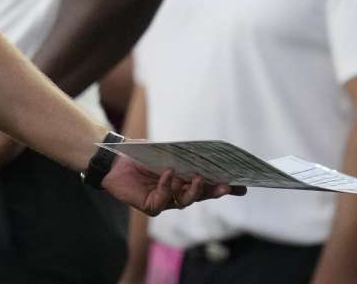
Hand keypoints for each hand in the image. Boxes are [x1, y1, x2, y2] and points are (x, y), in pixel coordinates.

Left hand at [101, 154, 245, 215]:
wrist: (113, 159)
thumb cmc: (140, 154)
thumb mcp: (165, 151)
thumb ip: (183, 154)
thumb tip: (207, 152)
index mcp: (184, 180)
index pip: (209, 185)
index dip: (225, 187)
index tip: (244, 186)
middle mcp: (177, 193)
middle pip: (201, 195)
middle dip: (215, 191)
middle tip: (227, 186)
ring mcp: (165, 201)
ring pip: (185, 201)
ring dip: (193, 190)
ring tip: (197, 178)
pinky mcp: (150, 205)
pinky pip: (163, 200)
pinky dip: (166, 186)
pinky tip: (168, 173)